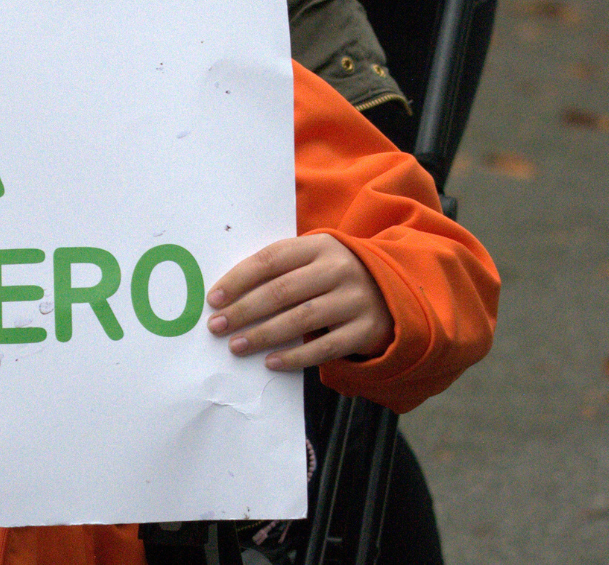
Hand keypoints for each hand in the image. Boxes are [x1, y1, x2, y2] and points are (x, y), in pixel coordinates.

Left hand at [205, 234, 393, 369]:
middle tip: (217, 326)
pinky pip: (324, 347)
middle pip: (282, 291)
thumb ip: (281, 267)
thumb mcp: (315, 258)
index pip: (271, 259)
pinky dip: (295, 357)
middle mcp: (338, 270)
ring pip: (300, 319)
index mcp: (320, 246)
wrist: (394, 291)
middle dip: (244, 310)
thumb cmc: (335, 275)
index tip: (214, 298)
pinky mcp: (365, 330)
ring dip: (263, 335)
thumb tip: (229, 293)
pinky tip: (271, 362)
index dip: (239, 279)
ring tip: (237, 346)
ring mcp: (354, 300)